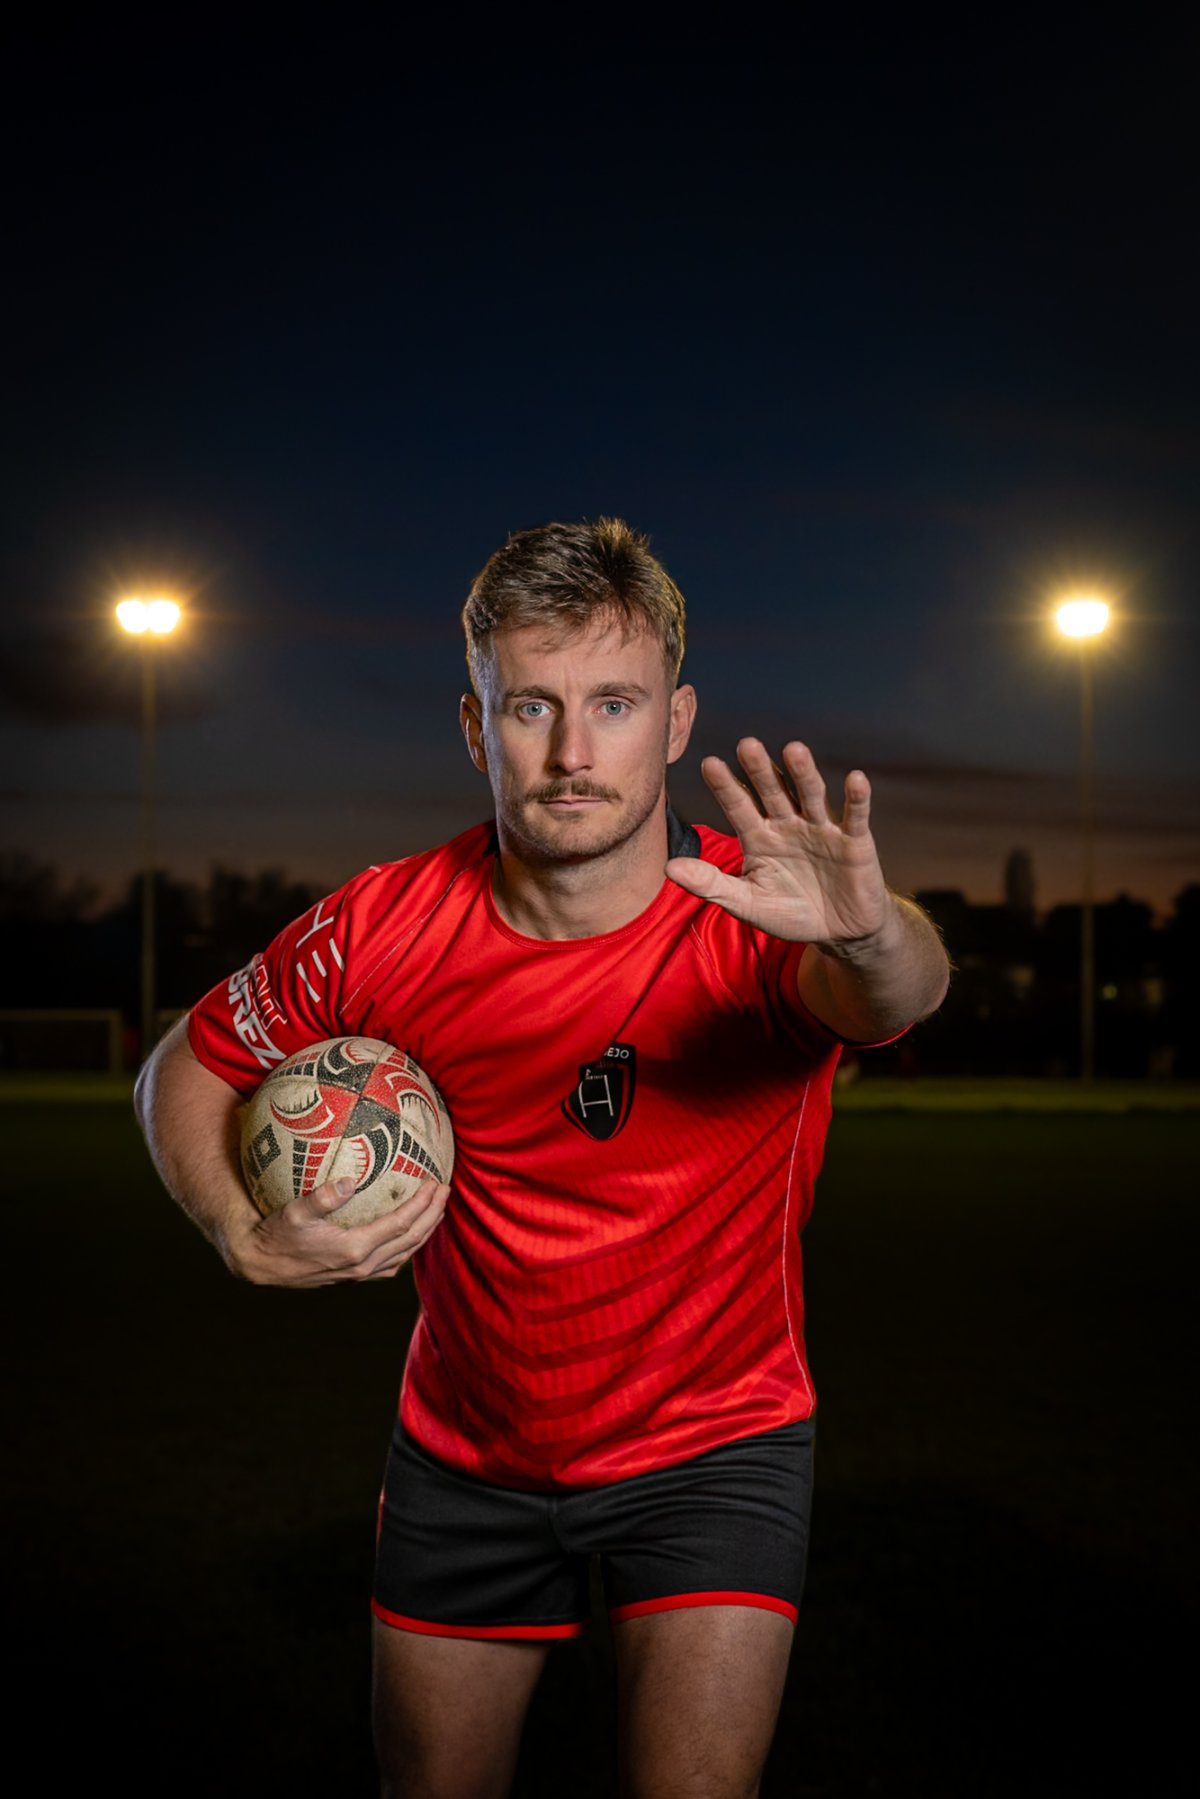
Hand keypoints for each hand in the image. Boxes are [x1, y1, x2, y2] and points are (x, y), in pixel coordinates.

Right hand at [223, 1176, 450, 1287]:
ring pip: (404, 1254)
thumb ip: (322, 1197)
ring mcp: (359, 1274)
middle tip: (446, 1190)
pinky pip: (390, 1263)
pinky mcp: (352, 1276)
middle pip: (411, 1240)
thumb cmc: (275, 1233)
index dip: (423, 1204)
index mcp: (354, 1248)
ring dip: (423, 1232)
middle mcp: (362, 1265)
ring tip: (436, 1211)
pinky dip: (406, 1247)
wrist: (260, 1264)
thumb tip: (349, 1180)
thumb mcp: (294, 1211)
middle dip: (432, 1215)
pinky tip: (408, 1234)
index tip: (436, 1183)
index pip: (401, 1224)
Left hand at [665, 738, 890, 947]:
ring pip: (810, 796)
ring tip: (793, 750)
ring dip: (803, 774)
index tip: (709, 763)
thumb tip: (668, 869)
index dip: (725, 786)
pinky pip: (855, 817)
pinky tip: (855, 778)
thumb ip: (711, 884)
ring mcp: (821, 829)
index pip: (738, 806)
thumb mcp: (747, 903)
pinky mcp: (855, 841)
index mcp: (759, 836)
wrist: (838, 931)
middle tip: (747, 745)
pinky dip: (856, 799)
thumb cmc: (790, 913)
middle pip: (772, 792)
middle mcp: (788, 824)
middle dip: (760, 770)